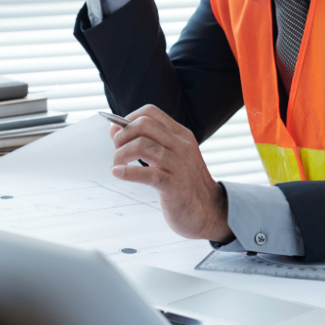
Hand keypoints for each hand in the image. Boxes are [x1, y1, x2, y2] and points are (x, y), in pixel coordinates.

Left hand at [109, 105, 232, 242]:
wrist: (210, 212)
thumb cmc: (186, 185)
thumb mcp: (171, 157)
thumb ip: (147, 142)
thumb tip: (115, 130)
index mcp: (181, 135)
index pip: (150, 112)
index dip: (128, 119)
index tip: (119, 133)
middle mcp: (181, 146)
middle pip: (144, 125)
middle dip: (122, 136)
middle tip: (117, 151)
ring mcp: (179, 165)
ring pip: (143, 145)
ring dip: (121, 154)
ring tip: (116, 165)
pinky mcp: (174, 186)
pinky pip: (147, 174)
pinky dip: (127, 172)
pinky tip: (119, 174)